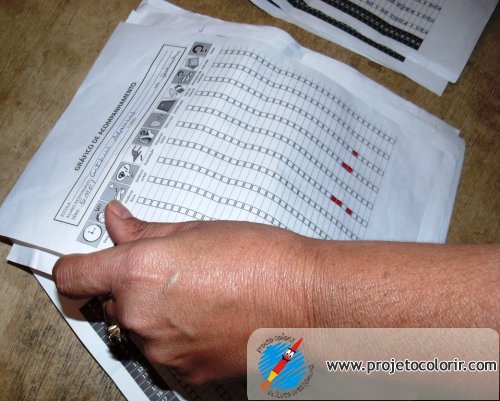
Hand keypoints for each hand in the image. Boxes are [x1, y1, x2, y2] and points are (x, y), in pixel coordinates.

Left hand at [53, 201, 311, 383]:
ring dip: (158, 317)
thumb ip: (146, 232)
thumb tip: (117, 222)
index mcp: (138, 273)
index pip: (73, 275)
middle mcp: (141, 318)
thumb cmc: (262, 259)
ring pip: (141, 331)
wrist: (308, 303)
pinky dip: (180, 341)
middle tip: (174, 274)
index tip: (88, 264)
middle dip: (134, 289)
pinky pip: (166, 355)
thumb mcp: (198, 230)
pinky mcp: (186, 377)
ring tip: (204, 298)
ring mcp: (162, 353)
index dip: (78, 266)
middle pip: (113, 304)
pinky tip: (213, 322)